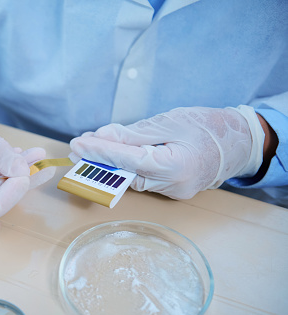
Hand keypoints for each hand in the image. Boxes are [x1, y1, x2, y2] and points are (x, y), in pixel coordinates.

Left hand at [69, 106, 263, 198]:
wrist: (239, 143)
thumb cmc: (207, 126)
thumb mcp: (168, 121)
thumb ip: (133, 133)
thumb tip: (102, 137)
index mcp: (175, 166)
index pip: (127, 160)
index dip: (100, 151)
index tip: (78, 143)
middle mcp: (173, 185)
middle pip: (125, 174)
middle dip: (99, 159)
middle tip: (77, 147)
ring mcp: (173, 192)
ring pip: (132, 178)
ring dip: (110, 163)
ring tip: (92, 146)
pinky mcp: (172, 191)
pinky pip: (143, 179)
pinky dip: (127, 167)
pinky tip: (115, 154)